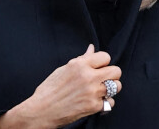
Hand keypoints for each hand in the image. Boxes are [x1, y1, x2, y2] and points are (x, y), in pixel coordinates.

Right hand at [0, 44, 121, 128]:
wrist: (42, 110)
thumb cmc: (50, 88)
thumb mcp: (65, 68)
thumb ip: (82, 59)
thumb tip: (91, 48)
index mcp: (80, 64)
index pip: (105, 56)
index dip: (103, 62)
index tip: (99, 67)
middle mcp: (88, 77)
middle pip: (116, 71)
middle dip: (111, 74)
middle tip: (103, 78)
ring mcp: (92, 93)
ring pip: (116, 86)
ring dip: (111, 88)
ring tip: (101, 89)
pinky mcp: (93, 107)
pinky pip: (110, 102)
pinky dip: (105, 102)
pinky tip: (97, 101)